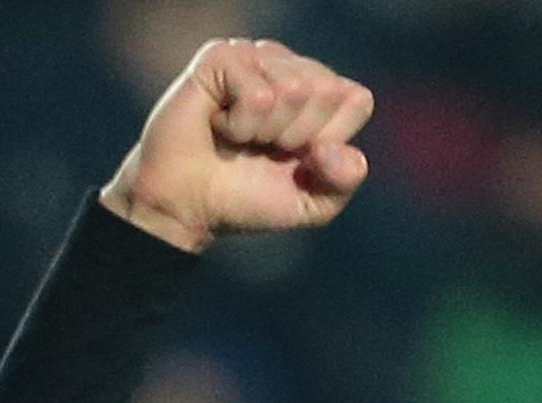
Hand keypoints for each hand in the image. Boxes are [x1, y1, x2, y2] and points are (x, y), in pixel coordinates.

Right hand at [98, 39, 374, 254]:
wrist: (185, 208)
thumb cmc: (245, 199)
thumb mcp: (312, 204)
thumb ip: (345, 180)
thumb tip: (336, 148)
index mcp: (319, 93)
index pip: (356, 100)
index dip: (329, 140)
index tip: (294, 158)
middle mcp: (290, 66)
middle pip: (326, 90)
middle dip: (294, 136)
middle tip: (260, 148)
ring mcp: (255, 56)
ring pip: (293, 89)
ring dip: (263, 131)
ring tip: (238, 138)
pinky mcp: (221, 57)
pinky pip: (256, 94)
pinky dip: (238, 124)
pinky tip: (217, 125)